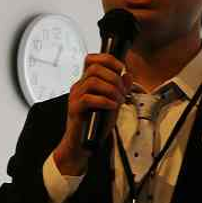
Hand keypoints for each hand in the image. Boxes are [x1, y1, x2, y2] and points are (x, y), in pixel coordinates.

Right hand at [50, 53, 130, 175]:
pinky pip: (88, 98)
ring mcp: (75, 96)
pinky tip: (113, 107)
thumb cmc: (97, 122)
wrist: (84, 144)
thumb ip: (121, 88)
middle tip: (123, 93)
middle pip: (95, 68)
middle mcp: (79, 86)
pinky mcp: (74, 108)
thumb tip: (127, 74)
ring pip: (93, 81)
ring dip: (112, 90)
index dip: (108, 59)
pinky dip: (105, 101)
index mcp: (87, 81)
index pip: (92, 59)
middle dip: (114, 78)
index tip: (122, 70)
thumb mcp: (114, 102)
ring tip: (119, 101)